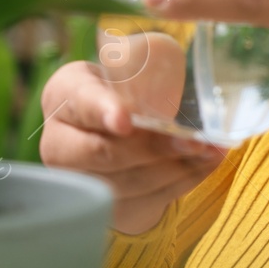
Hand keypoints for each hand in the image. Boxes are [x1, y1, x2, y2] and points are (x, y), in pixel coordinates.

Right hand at [38, 60, 227, 234]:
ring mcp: (80, 181)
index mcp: (64, 96)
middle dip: (153, 148)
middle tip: (193, 140)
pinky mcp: (106, 208)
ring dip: (176, 168)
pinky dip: (183, 181)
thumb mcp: (123, 70)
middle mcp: (59, 144)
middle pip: (104, 152)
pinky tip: (205, 163)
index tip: (125, 121)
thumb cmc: (122, 91)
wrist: (114, 131)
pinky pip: (147, 200)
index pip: (81, 103)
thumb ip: (138, 66)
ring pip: (129, 182)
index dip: (102, 112)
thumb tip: (170, 59)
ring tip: (209, 149)